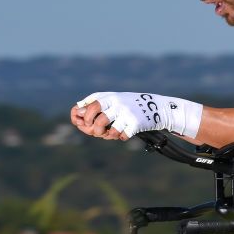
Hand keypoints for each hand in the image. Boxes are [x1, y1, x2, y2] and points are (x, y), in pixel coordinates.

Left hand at [71, 91, 203, 139]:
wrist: (157, 108)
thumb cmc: (130, 106)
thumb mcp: (113, 100)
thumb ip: (95, 104)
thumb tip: (77, 111)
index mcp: (109, 97)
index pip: (90, 106)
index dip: (83, 117)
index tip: (84, 123)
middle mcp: (117, 103)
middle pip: (97, 118)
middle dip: (93, 128)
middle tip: (96, 132)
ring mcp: (127, 113)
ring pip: (109, 129)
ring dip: (107, 135)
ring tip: (111, 134)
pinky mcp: (136, 123)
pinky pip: (122, 135)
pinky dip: (121, 137)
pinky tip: (124, 133)